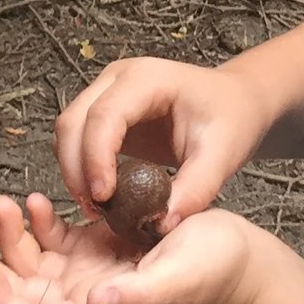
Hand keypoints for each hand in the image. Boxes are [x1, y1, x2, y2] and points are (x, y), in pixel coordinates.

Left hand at [0, 194, 271, 303]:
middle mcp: (84, 299)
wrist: (245, 259)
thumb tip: (93, 303)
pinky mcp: (102, 251)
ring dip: (11, 237)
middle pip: (16, 293)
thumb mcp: (175, 277)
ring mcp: (91, 276)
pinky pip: (56, 240)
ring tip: (6, 201)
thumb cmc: (215, 271)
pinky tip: (40, 199)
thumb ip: (135, 294)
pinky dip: (40, 221)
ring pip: (31, 263)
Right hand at [55, 57, 273, 227]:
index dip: (96, 156)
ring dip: (74, 170)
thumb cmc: (231, 119)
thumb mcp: (223, 155)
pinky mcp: (104, 113)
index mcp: (148, 79)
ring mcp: (106, 93)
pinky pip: (77, 140)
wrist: (235, 104)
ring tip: (98, 208)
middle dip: (76, 168)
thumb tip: (161, 225)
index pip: (105, 115)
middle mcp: (118, 80)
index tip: (104, 197)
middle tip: (95, 210)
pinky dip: (80, 168)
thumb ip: (195, 189)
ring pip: (67, 131)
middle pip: (74, 120)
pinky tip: (101, 196)